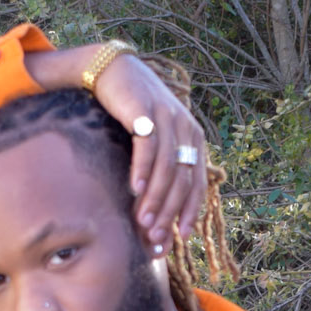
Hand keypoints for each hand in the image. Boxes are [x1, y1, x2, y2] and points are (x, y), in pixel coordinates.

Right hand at [91, 55, 209, 257]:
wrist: (114, 72)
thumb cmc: (133, 113)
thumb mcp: (155, 140)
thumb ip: (162, 167)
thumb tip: (158, 210)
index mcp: (193, 140)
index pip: (196, 183)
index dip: (189, 212)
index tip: (179, 238)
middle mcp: (186, 129)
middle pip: (182, 180)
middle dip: (169, 213)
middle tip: (155, 238)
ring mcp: (168, 118)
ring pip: (166, 167)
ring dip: (154, 198)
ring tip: (142, 222)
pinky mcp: (147, 110)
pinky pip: (148, 146)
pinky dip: (142, 170)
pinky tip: (134, 189)